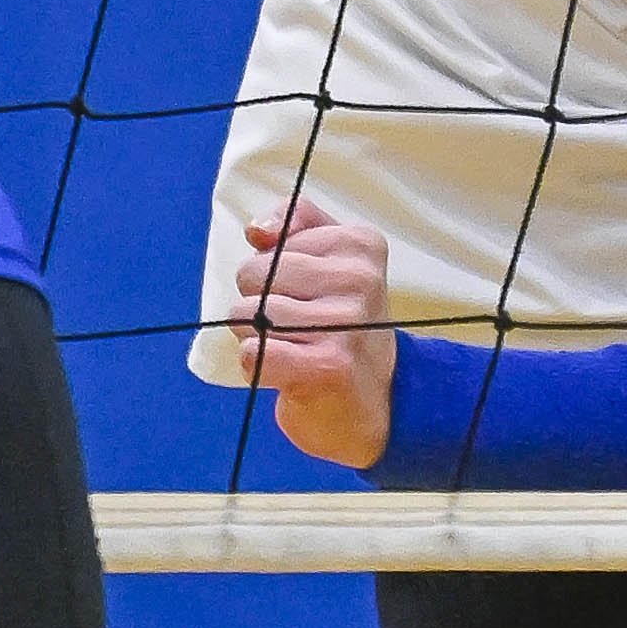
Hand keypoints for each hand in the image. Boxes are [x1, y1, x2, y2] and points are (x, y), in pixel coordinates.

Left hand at [232, 200, 398, 469]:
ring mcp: (346, 323)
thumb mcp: (326, 259)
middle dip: (259, 302)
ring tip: (296, 349)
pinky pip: (253, 351)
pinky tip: (288, 372)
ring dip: (258, 337)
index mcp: (360, 243)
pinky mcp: (328, 366)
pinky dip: (255, 365)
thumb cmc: (339, 325)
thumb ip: (292, 224)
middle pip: (252, 274)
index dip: (273, 269)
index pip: (271, 238)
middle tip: (298, 327)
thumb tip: (257, 231)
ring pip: (248, 313)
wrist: (377, 403)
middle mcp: (360, 278)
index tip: (309, 293)